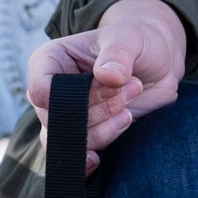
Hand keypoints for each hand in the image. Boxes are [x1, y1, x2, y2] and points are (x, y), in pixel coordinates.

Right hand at [27, 0, 185, 174]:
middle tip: (133, 87)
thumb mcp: (130, 38)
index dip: (70, 96)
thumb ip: (117, 54)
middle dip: (97, 109)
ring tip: (130, 110)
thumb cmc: (137, 42)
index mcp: (49, 61)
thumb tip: (108, 76)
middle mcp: (50, 91)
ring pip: (66, 140)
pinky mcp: (82, 135)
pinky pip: (74, 156)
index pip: (40, 89)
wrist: (157, 64)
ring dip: (102, 130)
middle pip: (55, 118)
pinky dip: (87, 159)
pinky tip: (99, 158)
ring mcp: (64, 116)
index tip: (110, 81)